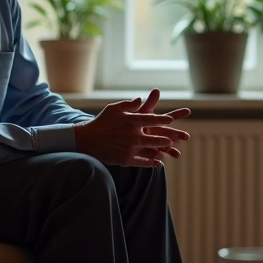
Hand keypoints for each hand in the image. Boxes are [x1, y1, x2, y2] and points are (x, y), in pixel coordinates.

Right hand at [74, 90, 190, 166]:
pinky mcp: (126, 159)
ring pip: (151, 148)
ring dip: (162, 148)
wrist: (87, 140)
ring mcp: (130, 148)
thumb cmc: (101, 122)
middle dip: (168, 136)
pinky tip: (158, 164)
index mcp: (131, 120)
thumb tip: (140, 99)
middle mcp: (132, 134)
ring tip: (170, 147)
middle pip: (155, 135)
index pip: (151, 119)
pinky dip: (151, 163)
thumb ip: (128, 104)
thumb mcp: (114, 109)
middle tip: (176, 136)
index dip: (163, 119)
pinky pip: (142, 162)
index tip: (171, 119)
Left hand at [136, 88, 190, 160]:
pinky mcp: (148, 151)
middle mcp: (157, 132)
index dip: (178, 113)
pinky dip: (158, 158)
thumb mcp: (139, 111)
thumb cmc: (129, 120)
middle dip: (178, 134)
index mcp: (156, 121)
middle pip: (169, 133)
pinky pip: (154, 155)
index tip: (188, 110)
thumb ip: (148, 103)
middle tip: (186, 136)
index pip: (169, 116)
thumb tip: (157, 89)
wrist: (118, 134)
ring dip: (171, 150)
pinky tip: (160, 162)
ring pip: (164, 146)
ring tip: (177, 154)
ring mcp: (153, 142)